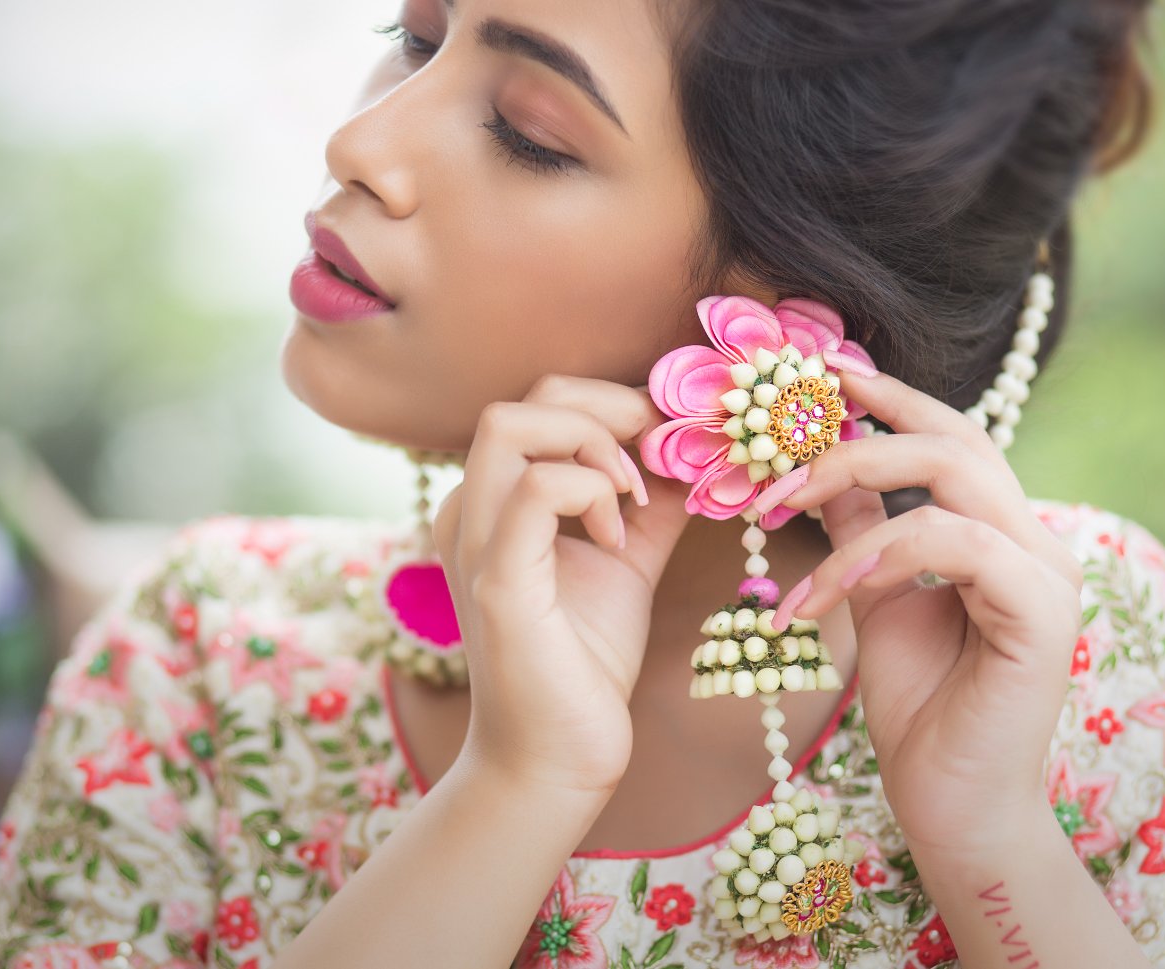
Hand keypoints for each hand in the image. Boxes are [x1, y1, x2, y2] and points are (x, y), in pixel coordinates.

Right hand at [431, 374, 694, 797]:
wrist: (557, 758)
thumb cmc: (584, 664)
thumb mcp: (628, 562)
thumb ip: (650, 505)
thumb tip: (694, 449)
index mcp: (494, 502)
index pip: (542, 405)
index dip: (614, 405)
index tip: (669, 443)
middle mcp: (470, 511)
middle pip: (524, 399)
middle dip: (608, 408)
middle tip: (658, 456)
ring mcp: (475, 542)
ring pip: (510, 425)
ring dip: (593, 443)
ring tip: (632, 496)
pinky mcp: (497, 580)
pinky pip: (535, 491)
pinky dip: (590, 493)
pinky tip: (619, 539)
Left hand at [762, 351, 1083, 854]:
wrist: (952, 806)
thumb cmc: (919, 708)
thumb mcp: (873, 599)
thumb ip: (859, 532)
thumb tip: (821, 470)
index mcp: (1000, 534)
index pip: (953, 436)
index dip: (892, 397)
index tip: (825, 372)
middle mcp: (1035, 542)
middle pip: (956, 437)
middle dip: (859, 433)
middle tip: (779, 456)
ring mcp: (1048, 574)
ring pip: (954, 476)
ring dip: (851, 488)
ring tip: (779, 521)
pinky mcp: (1041, 614)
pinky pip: (951, 543)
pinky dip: (877, 554)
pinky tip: (827, 593)